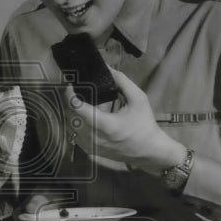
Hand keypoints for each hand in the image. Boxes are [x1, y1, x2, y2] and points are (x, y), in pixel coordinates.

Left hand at [63, 69, 183, 171]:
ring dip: (73, 114)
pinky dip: (77, 125)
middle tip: (78, 92)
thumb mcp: (138, 99)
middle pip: (70, 117)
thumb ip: (122, 81)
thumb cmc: (145, 124)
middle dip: (71, 102)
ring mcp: (91, 148)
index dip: (70, 95)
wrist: (150, 150)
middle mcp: (95, 139)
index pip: (77, 109)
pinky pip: (75, 136)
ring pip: (71, 127)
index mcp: (106, 125)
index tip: (71, 85)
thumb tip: (107, 68)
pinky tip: (86, 118)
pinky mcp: (90, 152)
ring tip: (84, 104)